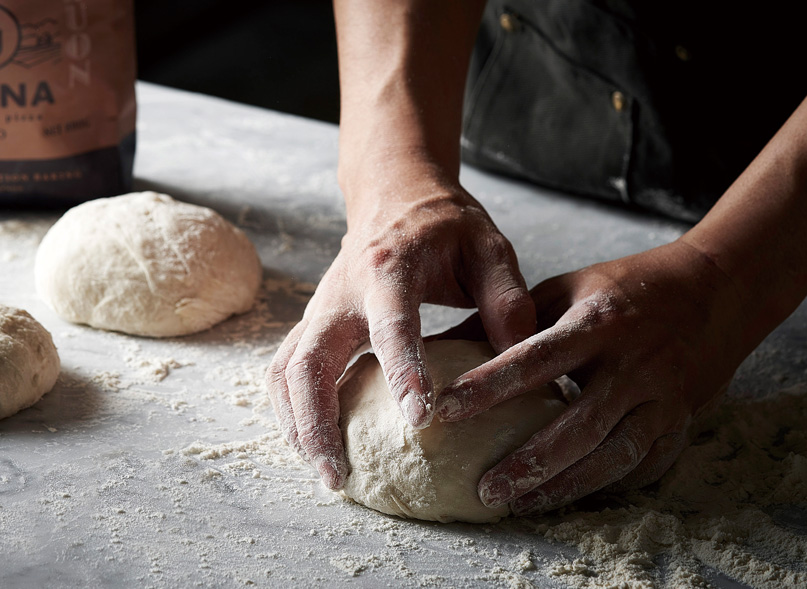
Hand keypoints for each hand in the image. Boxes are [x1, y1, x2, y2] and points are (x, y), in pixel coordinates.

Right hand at [267, 178, 534, 488]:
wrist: (395, 193)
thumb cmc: (446, 225)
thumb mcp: (490, 248)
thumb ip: (508, 300)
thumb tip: (521, 364)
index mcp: (390, 267)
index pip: (390, 323)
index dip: (402, 372)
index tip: (419, 419)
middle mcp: (342, 291)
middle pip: (308, 361)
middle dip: (316, 422)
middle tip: (338, 477)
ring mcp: (320, 309)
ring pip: (285, 372)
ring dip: (297, 426)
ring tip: (326, 475)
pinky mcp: (313, 323)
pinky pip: (286, 370)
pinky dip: (292, 412)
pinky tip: (313, 446)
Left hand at [435, 239, 753, 513]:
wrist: (717, 290)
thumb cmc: (624, 288)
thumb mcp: (564, 288)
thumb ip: (506, 318)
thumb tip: (438, 345)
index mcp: (598, 322)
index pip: (535, 359)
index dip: (488, 386)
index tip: (445, 409)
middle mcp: (634, 364)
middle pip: (578, 425)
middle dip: (529, 462)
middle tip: (484, 488)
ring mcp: (663, 398)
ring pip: (612, 456)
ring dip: (563, 486)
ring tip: (517, 504)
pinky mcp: (681, 422)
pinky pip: (642, 466)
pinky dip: (604, 485)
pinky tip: (567, 496)